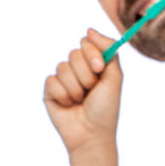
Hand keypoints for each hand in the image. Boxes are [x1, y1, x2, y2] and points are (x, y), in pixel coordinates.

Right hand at [43, 31, 122, 152]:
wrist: (91, 135)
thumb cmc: (106, 109)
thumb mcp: (114, 78)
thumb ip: (109, 52)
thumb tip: (89, 30)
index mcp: (94, 65)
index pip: (87, 43)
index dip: (92, 54)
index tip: (98, 69)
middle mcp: (78, 70)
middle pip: (74, 54)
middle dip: (85, 75)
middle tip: (90, 91)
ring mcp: (63, 80)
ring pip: (62, 68)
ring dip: (75, 88)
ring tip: (80, 101)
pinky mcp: (50, 91)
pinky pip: (51, 81)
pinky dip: (63, 95)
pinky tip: (68, 105)